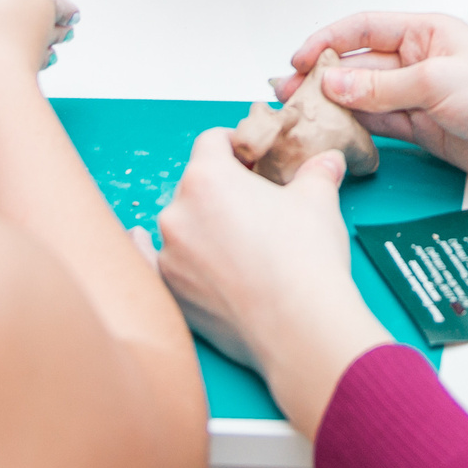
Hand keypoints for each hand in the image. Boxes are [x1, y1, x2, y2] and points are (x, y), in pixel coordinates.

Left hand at [156, 130, 388, 435]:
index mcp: (208, 177)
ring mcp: (169, 254)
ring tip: (239, 244)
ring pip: (181, 225)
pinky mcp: (171, 291)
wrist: (298, 325)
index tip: (252, 159)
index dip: (235, 145)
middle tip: (256, 207)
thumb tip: (327, 162)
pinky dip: (147, 252)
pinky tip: (140, 241)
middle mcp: (178, 211)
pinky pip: (149, 263)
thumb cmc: (305, 258)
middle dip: (222, 190)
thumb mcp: (318, 200)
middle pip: (195, 185)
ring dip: (201, 226)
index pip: (212, 142)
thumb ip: (317, 173)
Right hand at [272, 12, 467, 209]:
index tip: (299, 59)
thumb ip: (381, 88)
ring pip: (365, 98)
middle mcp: (419, 60)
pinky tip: (331, 132)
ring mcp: (420, 96)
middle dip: (322, 78)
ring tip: (297, 115)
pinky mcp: (425, 130)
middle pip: (359, 66)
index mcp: (425, 31)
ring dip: (333, 106)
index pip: (364, 28)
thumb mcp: (438, 83)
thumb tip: (333, 85)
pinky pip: (380, 124)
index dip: (328, 41)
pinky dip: (355, 128)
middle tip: (284, 94)